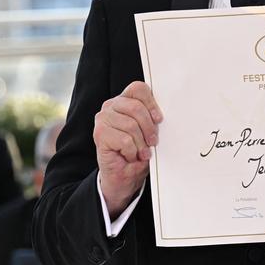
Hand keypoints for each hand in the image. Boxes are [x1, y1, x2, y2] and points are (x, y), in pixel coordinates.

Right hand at [94, 81, 162, 217]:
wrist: (123, 175)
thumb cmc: (138, 151)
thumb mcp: (150, 132)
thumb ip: (153, 119)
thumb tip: (165, 114)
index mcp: (125, 101)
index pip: (138, 89)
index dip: (151, 103)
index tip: (159, 119)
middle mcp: (111, 106)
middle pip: (136, 107)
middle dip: (149, 128)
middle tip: (153, 142)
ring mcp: (103, 119)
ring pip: (131, 125)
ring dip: (141, 143)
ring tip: (142, 152)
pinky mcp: (99, 134)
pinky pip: (125, 140)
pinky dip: (132, 151)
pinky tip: (131, 156)